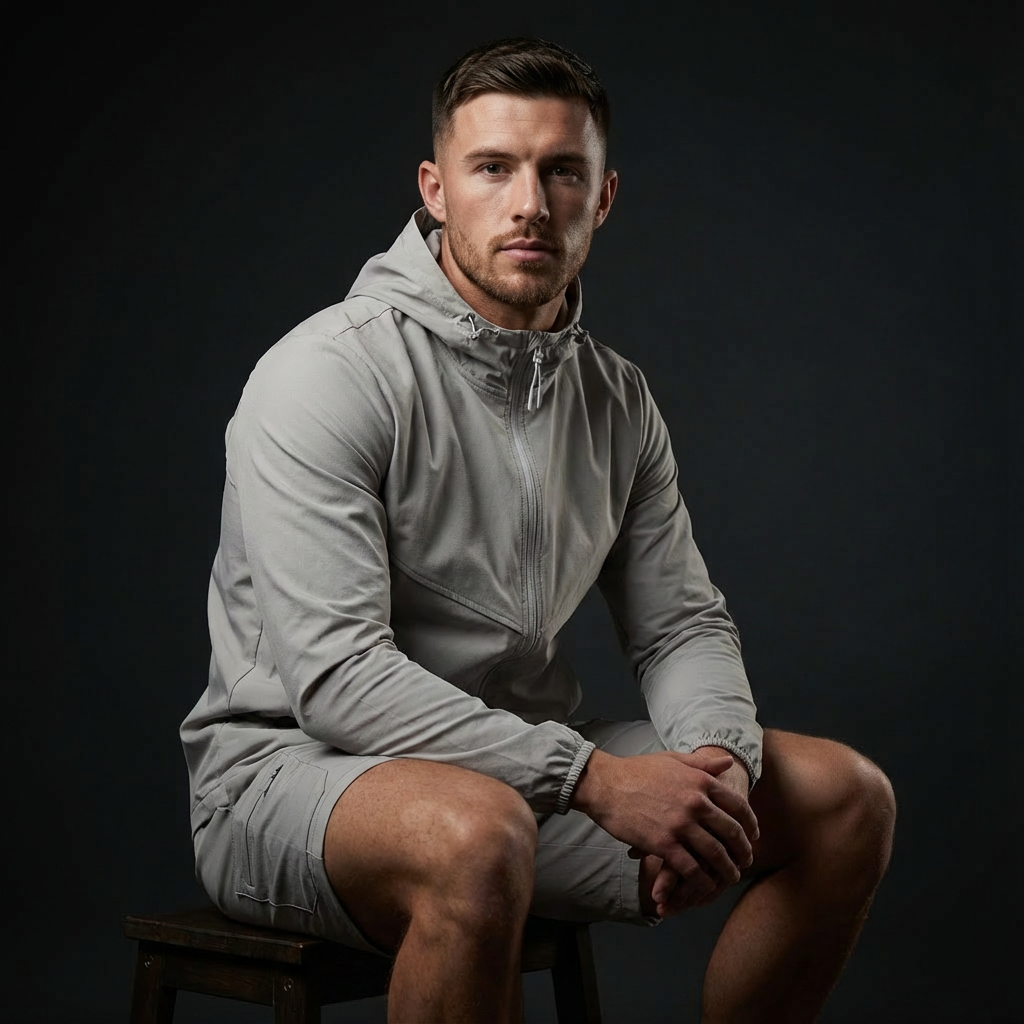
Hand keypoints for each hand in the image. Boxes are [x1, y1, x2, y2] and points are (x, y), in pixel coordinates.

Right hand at [571, 746, 757, 914]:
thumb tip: (728, 761)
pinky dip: (702, 881)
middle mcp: (695, 802)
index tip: (753, 836)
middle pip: (731, 832)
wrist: (605, 784)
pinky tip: (705, 885)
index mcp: (700, 781)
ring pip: (715, 854)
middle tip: (746, 861)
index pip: (738, 806)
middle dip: (743, 851)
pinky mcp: (664, 844)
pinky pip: (691, 868)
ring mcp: (680, 824)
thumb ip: (702, 763)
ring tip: (731, 877)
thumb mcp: (673, 760)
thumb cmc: (637, 770)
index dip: (750, 824)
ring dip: (727, 870)